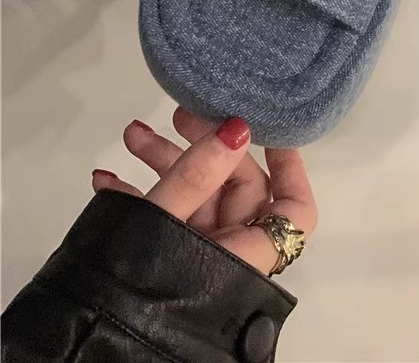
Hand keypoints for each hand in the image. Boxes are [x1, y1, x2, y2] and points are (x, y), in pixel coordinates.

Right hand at [92, 107, 317, 275]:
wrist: (86, 346)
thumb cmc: (137, 286)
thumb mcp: (165, 221)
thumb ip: (196, 175)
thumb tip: (237, 128)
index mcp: (247, 250)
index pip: (295, 210)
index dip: (290, 168)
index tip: (263, 129)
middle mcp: (230, 253)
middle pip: (235, 188)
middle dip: (204, 148)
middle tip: (177, 115)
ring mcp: (197, 257)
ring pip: (196, 197)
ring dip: (165, 163)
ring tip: (132, 136)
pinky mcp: (163, 262)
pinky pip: (163, 219)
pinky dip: (140, 195)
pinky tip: (106, 180)